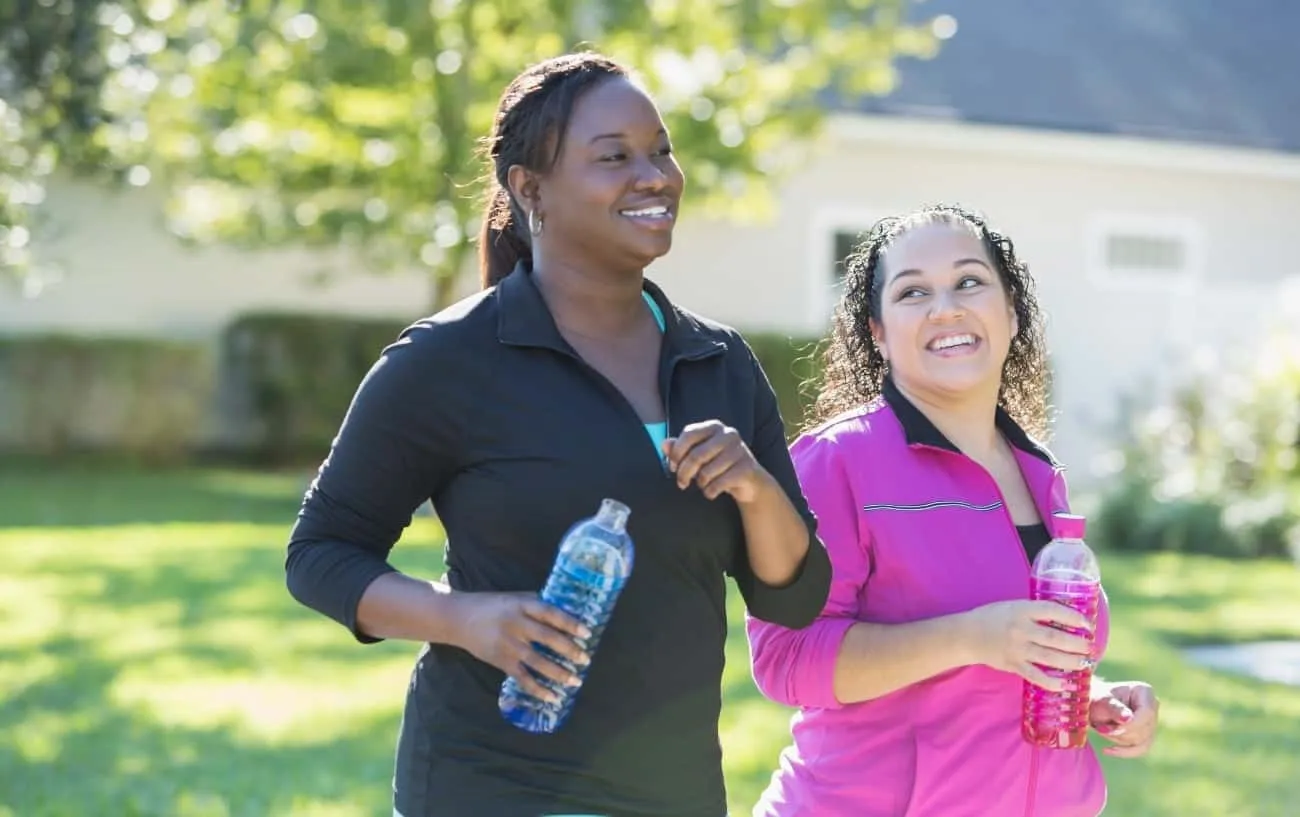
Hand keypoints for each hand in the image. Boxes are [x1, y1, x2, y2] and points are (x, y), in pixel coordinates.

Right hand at [453, 592, 590, 702]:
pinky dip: (538, 689)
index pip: (550, 613)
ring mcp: (507, 644)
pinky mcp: (500, 661)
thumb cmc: (493, 606)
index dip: (569, 623)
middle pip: (547, 638)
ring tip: (575, 681)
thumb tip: (566, 612)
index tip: (587, 633)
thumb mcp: (515, 598)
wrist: (459, 619)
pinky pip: (522, 677)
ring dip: (558, 673)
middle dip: (569, 650)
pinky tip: (552, 697)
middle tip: (585, 660)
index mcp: (522, 605)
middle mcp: (516, 624)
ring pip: (537, 661)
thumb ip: (536, 605)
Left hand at [663, 420, 771, 502]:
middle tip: (681, 483)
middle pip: (696, 455)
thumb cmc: (719, 465)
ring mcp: (740, 451)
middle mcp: (729, 434)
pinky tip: (711, 491)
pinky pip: (719, 484)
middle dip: (684, 473)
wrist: (750, 481)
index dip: (676, 452)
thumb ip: (680, 449)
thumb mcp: (698, 456)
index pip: (689, 434)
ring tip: (702, 485)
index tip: (672, 466)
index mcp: (714, 427)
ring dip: (700, 484)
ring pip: (707, 472)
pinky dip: (710, 492)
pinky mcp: (747, 468)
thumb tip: (664, 444)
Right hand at [962, 600, 1095, 690]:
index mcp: (1022, 610)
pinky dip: (1051, 681)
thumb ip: (1035, 612)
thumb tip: (1065, 618)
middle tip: (1090, 647)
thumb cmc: (993, 617)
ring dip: (1070, 661)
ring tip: (1085, 663)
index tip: (1087, 624)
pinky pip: (1035, 675)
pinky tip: (1064, 685)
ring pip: (1049, 657)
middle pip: (1054, 637)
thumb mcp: (1013, 606)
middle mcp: (1021, 629)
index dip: (1072, 618)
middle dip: (1076, 643)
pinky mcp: (1013, 665)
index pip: (1052, 611)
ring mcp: (1017, 649)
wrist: (968, 635)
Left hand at [1090, 680, 1158, 756]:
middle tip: (1100, 727)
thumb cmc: (1096, 698)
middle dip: (1119, 732)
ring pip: (1141, 741)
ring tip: (1102, 728)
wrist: (1092, 703)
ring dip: (1117, 739)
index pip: (1146, 713)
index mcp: (1144, 692)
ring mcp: (1151, 722)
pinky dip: (1124, 751)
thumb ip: (1115, 709)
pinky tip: (1107, 750)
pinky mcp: (1146, 735)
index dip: (1130, 725)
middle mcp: (1152, 706)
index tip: (1109, 730)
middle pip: (1144, 730)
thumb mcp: (1101, 701)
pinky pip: (1140, 749)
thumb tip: (1129, 719)